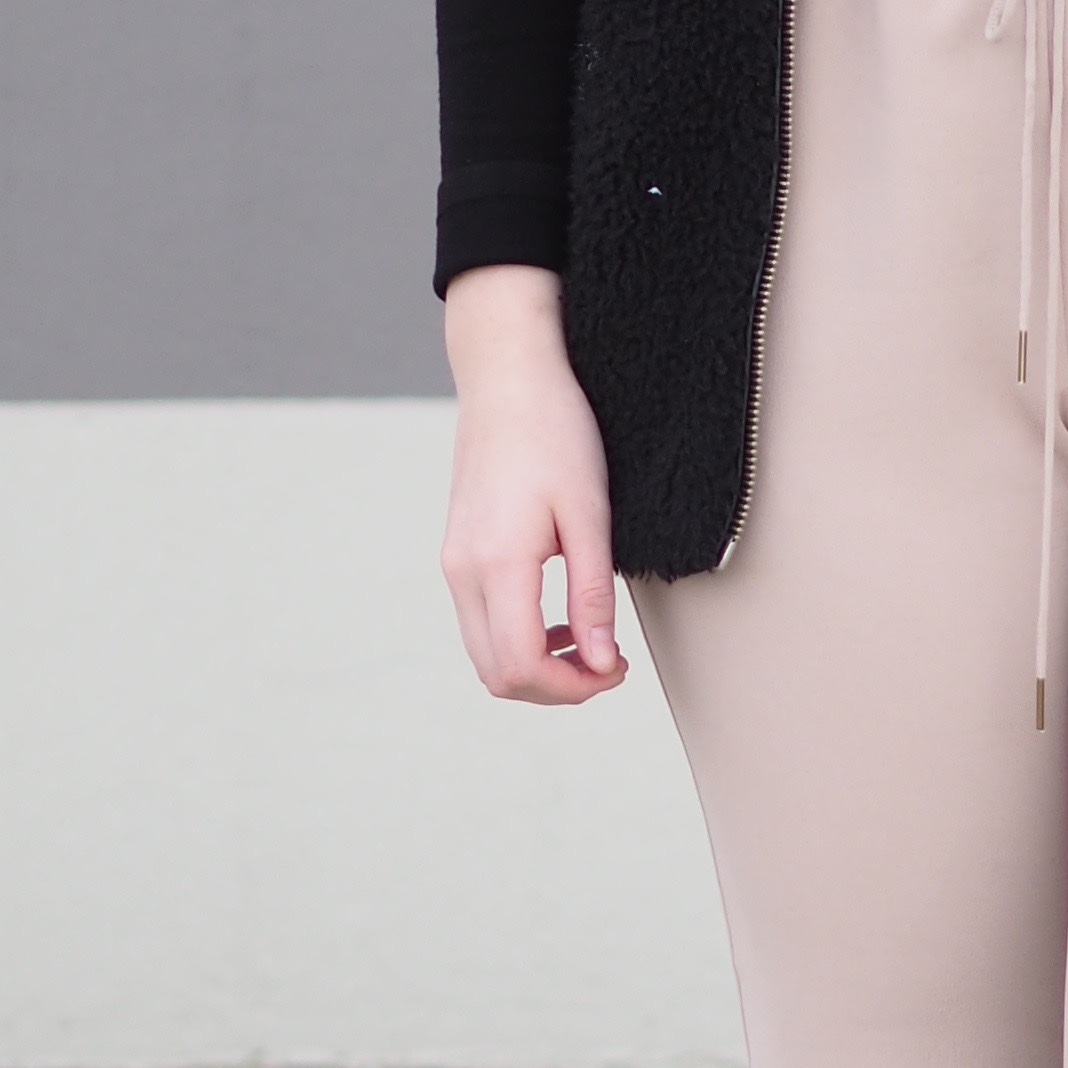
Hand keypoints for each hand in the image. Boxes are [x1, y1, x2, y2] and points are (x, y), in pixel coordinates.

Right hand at [440, 264, 629, 704]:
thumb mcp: (589, 515)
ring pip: (484, 655)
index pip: (522, 667)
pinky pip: (480, 623)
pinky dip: (518, 641)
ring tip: (588, 645)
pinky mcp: (457, 554)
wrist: (507, 378)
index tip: (615, 668)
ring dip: (536, 667)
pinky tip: (558, 621)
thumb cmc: (556, 433)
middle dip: (554, 688)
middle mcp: (463, 572)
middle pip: (497, 675)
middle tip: (606, 666)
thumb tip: (599, 662)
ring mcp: (453, 564)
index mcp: (497, 564)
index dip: (572, 688)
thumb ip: (590, 595)